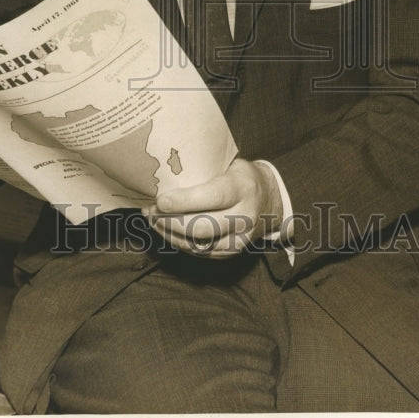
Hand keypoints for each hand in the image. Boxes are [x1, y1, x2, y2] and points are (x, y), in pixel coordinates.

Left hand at [142, 158, 281, 258]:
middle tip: (150, 211)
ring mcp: (239, 239)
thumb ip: (204, 169)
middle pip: (202, 227)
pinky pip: (199, 252)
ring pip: (198, 244)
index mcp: (243, 188)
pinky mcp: (231, 253)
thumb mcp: (229, 164)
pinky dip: (178, 242)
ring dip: (170, 234)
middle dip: (171, 221)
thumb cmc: (239, 176)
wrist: (268, 200)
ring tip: (152, 219)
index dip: (184, 201)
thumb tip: (164, 168)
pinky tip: (165, 230)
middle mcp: (245, 216)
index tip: (161, 200)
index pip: (213, 197)